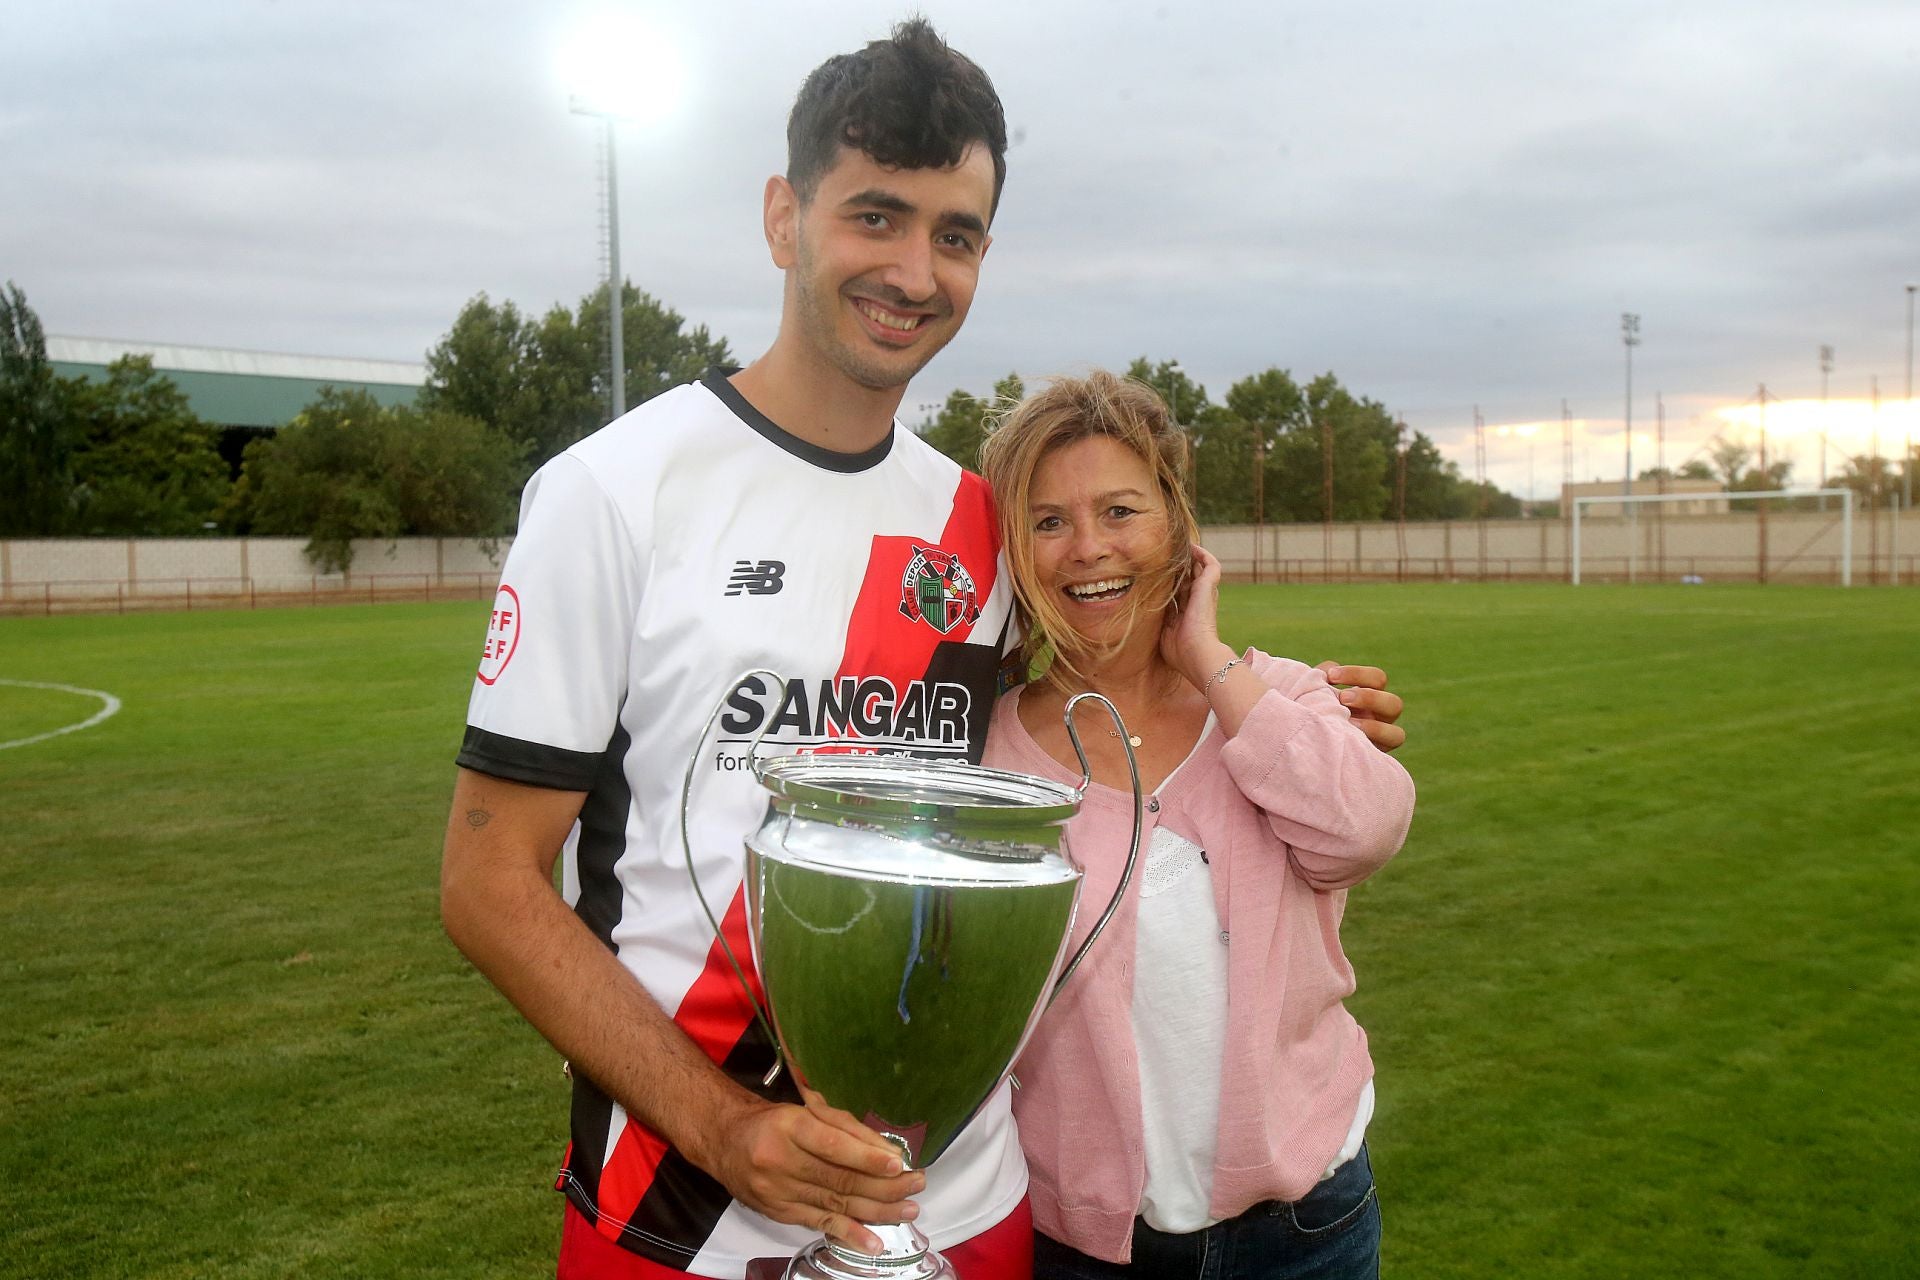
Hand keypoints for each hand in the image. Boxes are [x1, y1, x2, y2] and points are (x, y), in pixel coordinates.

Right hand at [701, 1089, 924, 1254]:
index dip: (866, 1156)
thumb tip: (885, 1152)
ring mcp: (778, 1192)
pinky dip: (849, 1234)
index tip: (897, 1164)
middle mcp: (781, 1161)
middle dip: (883, 1185)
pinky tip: (874, 1242)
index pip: (833, 1145)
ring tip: (908, 1210)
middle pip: (839, 1179)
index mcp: (789, 1126)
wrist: (725, 1141)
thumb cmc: (773, 1122)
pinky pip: (819, 1225)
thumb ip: (844, 1127)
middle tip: (916, 1184)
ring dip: (877, 1211)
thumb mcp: (805, 1110)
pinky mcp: (780, 1213)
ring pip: (835, 1205)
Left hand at [1160, 544, 1231, 685]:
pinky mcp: (1209, 587)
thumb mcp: (1162, 633)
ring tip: (1178, 545)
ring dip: (1190, 556)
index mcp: (1186, 613)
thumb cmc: (1179, 652)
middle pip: (1187, 578)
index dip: (1168, 582)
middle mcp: (1197, 601)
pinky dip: (1203, 554)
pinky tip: (1191, 547)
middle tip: (1164, 554)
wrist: (1197, 654)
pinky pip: (1210, 564)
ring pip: (1199, 568)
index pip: (1177, 592)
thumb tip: (1140, 611)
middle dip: (1177, 567)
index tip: (1153, 573)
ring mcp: (1204, 594)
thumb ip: (1156, 620)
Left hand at [1316, 662, 1405, 752]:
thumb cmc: (1308, 710)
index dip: (1357, 674)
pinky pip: (1384, 759)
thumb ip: (1320, 677)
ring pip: (1397, 734)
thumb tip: (1328, 670)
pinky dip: (1370, 747)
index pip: (1377, 679)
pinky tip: (1347, 741)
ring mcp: (1379, 741)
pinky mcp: (1373, 758)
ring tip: (1347, 723)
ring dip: (1374, 728)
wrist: (1302, 739)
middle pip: (1395, 704)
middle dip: (1369, 699)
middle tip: (1343, 698)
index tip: (1331, 675)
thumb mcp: (1313, 692)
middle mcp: (1379, 717)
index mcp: (1369, 695)